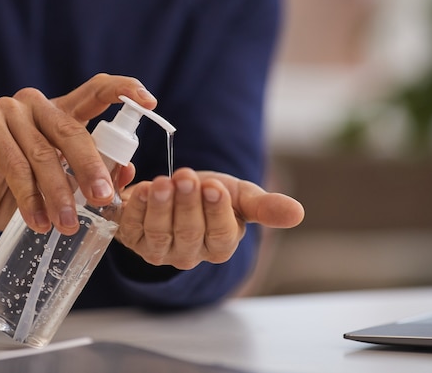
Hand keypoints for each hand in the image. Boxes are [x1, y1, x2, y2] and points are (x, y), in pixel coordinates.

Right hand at [0, 73, 155, 238]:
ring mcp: (8, 113)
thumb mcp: (59, 185)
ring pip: (45, 155)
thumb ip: (89, 175)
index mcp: (60, 112)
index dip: (124, 90)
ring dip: (59, 194)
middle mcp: (36, 105)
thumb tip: (126, 174)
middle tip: (104, 200)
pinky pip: (16, 167)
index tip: (151, 101)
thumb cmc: (15, 192)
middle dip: (91, 170)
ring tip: (67, 226)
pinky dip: (29, 198)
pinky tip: (37, 221)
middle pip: (73, 132)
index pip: (97, 91)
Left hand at [116, 168, 304, 269]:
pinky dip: (136, 209)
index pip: (221, 235)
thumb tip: (298, 213)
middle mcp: (190, 254)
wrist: (178, 189)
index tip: (213, 186)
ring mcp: (160, 250)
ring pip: (160, 234)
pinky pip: (132, 228)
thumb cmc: (211, 194)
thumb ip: (265, 206)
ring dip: (160, 207)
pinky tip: (141, 189)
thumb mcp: (240, 195)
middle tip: (185, 176)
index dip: (216, 212)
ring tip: (162, 182)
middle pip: (189, 234)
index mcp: (220, 246)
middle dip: (187, 205)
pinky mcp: (134, 239)